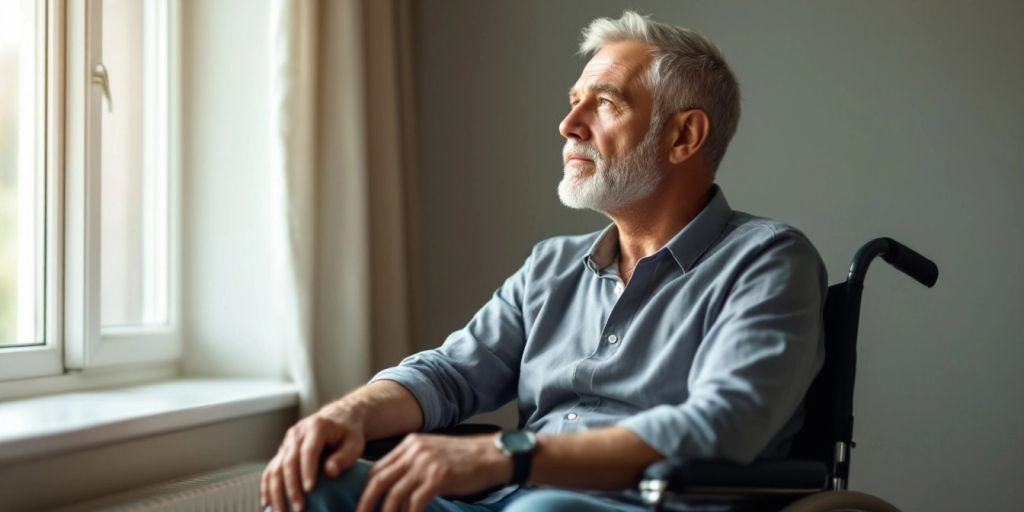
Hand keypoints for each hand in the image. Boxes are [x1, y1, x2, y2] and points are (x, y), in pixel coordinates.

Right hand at [261, 404, 366, 511]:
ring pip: (276, 468)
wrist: (337, 418)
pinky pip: (270, 470)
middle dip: (291, 487)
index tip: (309, 490)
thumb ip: (345, 457)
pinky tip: (268, 504)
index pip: (308, 450)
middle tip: (299, 509)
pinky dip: (267, 487)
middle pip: (289, 461)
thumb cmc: (348, 432)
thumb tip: (330, 472)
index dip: (307, 470)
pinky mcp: (282, 451)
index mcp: (317, 426)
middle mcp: (297, 433)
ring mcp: (287, 442)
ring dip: (276, 492)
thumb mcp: (355, 442)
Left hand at [356, 433, 512, 511]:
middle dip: (367, 503)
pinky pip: (415, 503)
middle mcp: (415, 451)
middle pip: (380, 481)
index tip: (364, 505)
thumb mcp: (433, 453)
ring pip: (395, 495)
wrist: (492, 455)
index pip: (379, 468)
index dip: (369, 489)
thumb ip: (413, 464)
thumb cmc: (464, 458)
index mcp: (410, 444)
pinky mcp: (438, 477)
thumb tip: (394, 487)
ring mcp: (426, 464)